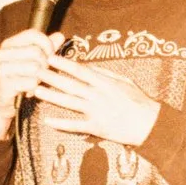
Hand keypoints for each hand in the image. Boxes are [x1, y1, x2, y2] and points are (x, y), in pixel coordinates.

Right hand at [0, 29, 57, 140]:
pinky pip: (31, 82)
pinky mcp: (4, 84)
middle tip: (42, 73)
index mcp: (9, 44)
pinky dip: (34, 88)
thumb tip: (60, 36)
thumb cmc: (19, 80)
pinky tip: (29, 91)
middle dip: (45, 64)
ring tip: (35, 82)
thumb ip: (45, 48)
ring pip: (35, 67)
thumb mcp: (32, 60)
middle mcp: (2, 53)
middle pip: (36, 51)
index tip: (51, 55)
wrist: (1, 104)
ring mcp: (1, 68)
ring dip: (40, 77)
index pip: (33, 34)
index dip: (47, 44)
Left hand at [33, 53, 161, 147]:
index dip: (63, 63)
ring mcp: (96, 111)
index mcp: (104, 82)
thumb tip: (89, 67)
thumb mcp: (124, 81)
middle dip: (51, 77)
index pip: (79, 70)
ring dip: (51, 96)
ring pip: (69, 102)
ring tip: (36, 91)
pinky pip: (75, 125)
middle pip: (70, 84)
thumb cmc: (139, 101)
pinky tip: (47, 121)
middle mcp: (98, 95)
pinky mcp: (96, 127)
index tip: (49, 57)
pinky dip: (61, 123)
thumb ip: (106, 74)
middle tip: (35, 70)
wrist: (150, 123)